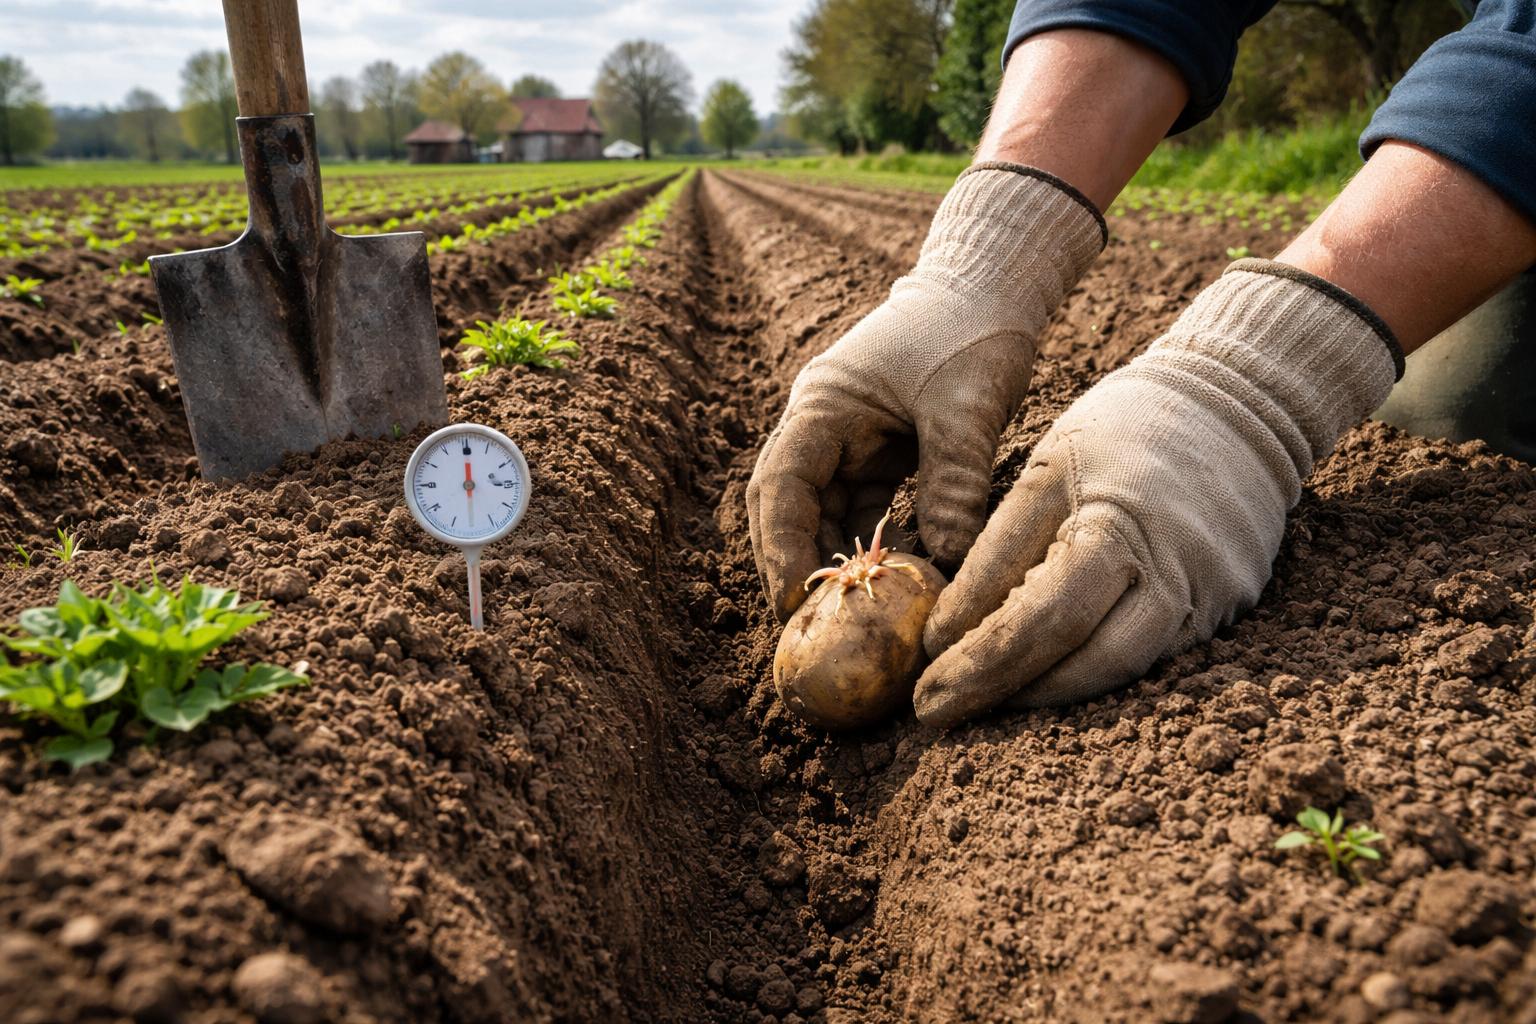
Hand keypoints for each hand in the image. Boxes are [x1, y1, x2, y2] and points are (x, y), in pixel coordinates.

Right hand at [747, 163, 1103, 619]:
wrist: (992, 283)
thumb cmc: (973, 330)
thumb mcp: (966, 408)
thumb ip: (954, 484)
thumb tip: (948, 566)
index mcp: (824, 405)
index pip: (782, 486)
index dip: (781, 548)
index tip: (796, 600)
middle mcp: (823, 424)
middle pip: (790, 507)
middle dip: (798, 564)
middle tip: (812, 628)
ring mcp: (849, 438)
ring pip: (826, 513)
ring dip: (837, 560)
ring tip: (850, 617)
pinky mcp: (880, 449)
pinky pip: (864, 507)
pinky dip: (873, 543)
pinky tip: (892, 582)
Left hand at [914, 261, 1402, 726]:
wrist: (1240, 404)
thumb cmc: (1125, 426)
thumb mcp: (1045, 468)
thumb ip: (996, 551)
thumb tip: (942, 633)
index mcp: (1119, 527)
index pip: (1038, 617)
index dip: (976, 661)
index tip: (922, 688)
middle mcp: (1175, 573)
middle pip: (1084, 663)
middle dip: (1003, 694)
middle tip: (936, 711)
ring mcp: (1212, 598)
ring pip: (1121, 674)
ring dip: (1046, 696)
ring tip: (981, 701)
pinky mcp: (1229, 610)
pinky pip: (1153, 659)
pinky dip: (1091, 672)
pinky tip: (1042, 677)